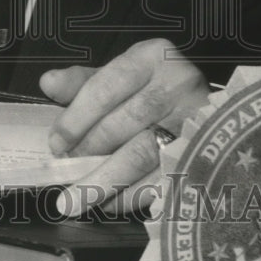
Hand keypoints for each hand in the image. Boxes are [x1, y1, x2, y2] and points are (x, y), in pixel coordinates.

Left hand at [40, 38, 207, 215]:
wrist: (212, 110)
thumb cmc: (154, 90)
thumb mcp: (122, 74)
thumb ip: (84, 81)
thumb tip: (48, 83)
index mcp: (153, 57)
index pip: (106, 87)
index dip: (76, 119)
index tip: (56, 144)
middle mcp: (178, 84)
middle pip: (123, 122)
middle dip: (88, 151)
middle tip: (65, 171)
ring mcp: (195, 120)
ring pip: (141, 154)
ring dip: (103, 181)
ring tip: (75, 199)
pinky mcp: (203, 155)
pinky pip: (160, 181)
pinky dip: (130, 196)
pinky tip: (108, 202)